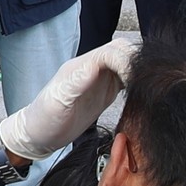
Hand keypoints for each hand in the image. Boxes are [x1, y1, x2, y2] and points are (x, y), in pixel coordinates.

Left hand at [0, 39, 138, 162]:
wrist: (38, 135)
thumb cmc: (44, 120)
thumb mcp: (57, 103)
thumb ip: (76, 83)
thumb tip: (95, 66)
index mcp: (79, 68)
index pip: (109, 52)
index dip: (125, 61)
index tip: (134, 79)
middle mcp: (90, 68)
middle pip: (120, 51)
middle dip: (135, 61)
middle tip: (146, 82)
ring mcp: (98, 78)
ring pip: (125, 61)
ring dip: (137, 68)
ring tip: (147, 85)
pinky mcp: (105, 90)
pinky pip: (125, 77)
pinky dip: (136, 80)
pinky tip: (141, 91)